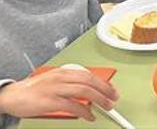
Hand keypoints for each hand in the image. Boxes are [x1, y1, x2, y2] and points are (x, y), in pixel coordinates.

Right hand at [0, 69, 117, 121]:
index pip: (88, 74)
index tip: (112, 89)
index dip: (103, 82)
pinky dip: (85, 111)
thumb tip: (88, 92)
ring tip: (107, 106)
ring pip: (84, 91)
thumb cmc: (31, 90)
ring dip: (99, 99)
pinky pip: (73, 106)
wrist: (10, 96)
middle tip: (114, 98)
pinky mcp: (50, 101)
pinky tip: (90, 116)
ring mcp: (55, 89)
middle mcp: (60, 78)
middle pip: (89, 81)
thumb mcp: (53, 81)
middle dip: (105, 90)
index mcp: (62, 72)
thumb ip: (69, 84)